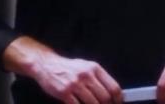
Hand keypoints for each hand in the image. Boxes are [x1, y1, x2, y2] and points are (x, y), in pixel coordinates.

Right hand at [3, 36, 122, 103]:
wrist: (47, 65)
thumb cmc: (68, 68)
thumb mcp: (86, 67)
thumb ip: (99, 79)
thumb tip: (113, 93)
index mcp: (94, 68)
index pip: (113, 87)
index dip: (118, 100)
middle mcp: (86, 75)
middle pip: (105, 98)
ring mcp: (75, 84)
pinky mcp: (65, 92)